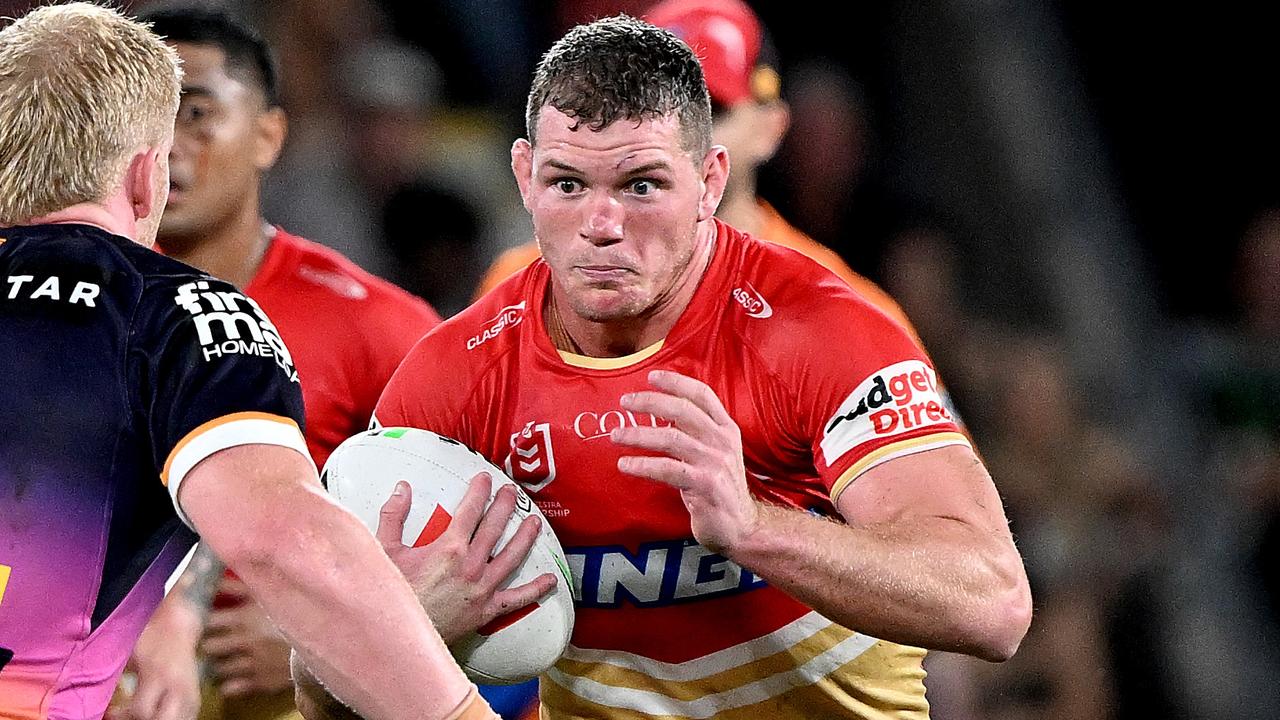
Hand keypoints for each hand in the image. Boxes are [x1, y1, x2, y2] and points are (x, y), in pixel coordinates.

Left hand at [109, 596, 202, 719]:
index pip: (141, 710)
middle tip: (128, 716)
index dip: (122, 716)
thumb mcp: (129, 653)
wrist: (178, 625)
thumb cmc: (149, 636)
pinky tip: (158, 715)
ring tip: (142, 715)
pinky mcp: (196, 697)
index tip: (111, 713)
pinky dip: (171, 719)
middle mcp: (178, 686)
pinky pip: (187, 717)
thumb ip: (115, 677)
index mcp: (157, 674)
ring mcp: (190, 692)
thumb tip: (94, 697)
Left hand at [201, 577, 292, 698]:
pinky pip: (232, 687)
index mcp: (243, 618)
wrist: (327, 638)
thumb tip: (218, 574)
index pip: (206, 620)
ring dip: (217, 663)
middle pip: (209, 646)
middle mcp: (242, 642)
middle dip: (207, 642)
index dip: (201, 618)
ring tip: (220, 656)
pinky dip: (228, 683)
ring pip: (218, 668)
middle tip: (208, 637)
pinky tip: (230, 677)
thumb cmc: (299, 610)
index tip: (201, 616)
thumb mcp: (273, 591)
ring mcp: (250, 664)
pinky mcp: (261, 681)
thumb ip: (241, 584)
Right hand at [376, 473, 556, 643]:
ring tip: (534, 522)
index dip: (479, 491)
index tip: (485, 479)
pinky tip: (550, 580)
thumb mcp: (385, 552)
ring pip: (512, 556)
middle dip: (504, 506)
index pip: (470, 511)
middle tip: (511, 492)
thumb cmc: (393, 595)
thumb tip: (402, 488)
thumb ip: (393, 516)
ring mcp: (482, 588)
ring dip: (525, 537)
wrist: (398, 635)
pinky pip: (517, 598)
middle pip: (495, 528)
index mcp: (449, 548)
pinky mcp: (487, 610)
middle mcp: (471, 565)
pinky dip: (536, 589)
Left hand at [611, 369, 759, 552]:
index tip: (651, 376)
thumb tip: (662, 411)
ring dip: (639, 434)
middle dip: (650, 402)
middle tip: (625, 401)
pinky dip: (642, 465)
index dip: (676, 382)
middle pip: (683, 410)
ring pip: (671, 438)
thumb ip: (696, 432)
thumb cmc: (720, 489)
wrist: (742, 527)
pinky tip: (625, 464)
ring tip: (616, 435)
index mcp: (726, 429)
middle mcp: (723, 442)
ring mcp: (715, 463)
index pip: (702, 395)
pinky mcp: (705, 485)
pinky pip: (667, 469)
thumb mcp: (715, 454)